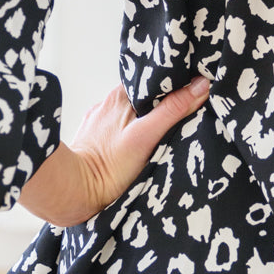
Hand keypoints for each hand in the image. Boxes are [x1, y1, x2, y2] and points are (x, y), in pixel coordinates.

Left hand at [18, 75, 209, 227]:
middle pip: (144, 98)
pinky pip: (117, 131)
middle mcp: (108, 103)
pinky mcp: (92, 139)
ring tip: (158, 137)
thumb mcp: (146, 136)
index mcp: (121, 94)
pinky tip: (135, 149)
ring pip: (130, 115)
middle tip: (181, 119)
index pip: (154, 81)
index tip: (193, 94)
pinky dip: (129, 136)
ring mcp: (98, 122)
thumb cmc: (108, 167)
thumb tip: (200, 86)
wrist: (72, 192)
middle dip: (161, 107)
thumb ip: (173, 110)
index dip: (174, 86)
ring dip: (144, 123)